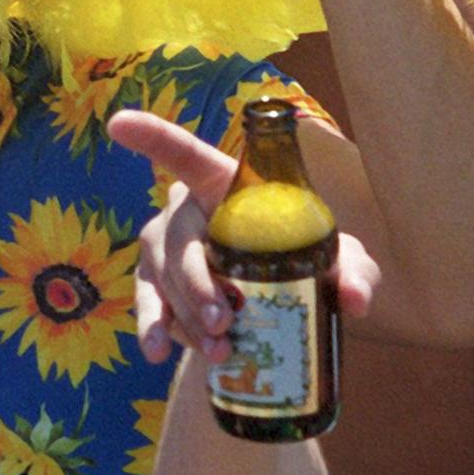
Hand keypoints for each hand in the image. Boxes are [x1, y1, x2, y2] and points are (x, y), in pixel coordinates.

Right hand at [109, 110, 379, 365]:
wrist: (287, 297)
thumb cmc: (310, 257)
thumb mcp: (341, 260)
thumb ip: (355, 272)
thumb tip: (355, 300)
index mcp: (225, 184)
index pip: (187, 156)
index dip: (153, 138)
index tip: (118, 123)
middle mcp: (185, 210)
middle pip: (179, 239)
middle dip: (198, 282)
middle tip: (225, 320)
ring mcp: (164, 246)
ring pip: (162, 275)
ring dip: (185, 314)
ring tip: (217, 349)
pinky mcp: (155, 283)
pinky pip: (148, 301)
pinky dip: (153, 327)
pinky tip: (160, 351)